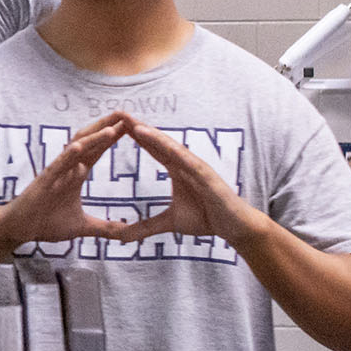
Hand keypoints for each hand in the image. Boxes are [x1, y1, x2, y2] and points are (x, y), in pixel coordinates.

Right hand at [0, 112, 134, 248]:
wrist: (19, 230)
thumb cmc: (45, 223)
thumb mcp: (82, 226)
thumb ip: (104, 228)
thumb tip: (127, 235)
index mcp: (76, 175)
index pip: (97, 151)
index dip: (113, 138)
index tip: (132, 125)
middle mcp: (67, 169)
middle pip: (90, 143)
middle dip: (107, 127)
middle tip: (126, 114)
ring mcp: (55, 173)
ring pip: (76, 150)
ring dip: (94, 138)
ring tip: (112, 127)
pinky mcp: (43, 182)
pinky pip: (57, 165)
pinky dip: (68, 156)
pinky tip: (79, 147)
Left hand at [117, 119, 266, 246]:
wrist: (235, 227)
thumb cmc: (207, 219)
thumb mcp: (169, 223)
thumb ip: (144, 227)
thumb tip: (120, 237)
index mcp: (177, 170)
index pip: (153, 149)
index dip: (136, 137)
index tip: (115, 126)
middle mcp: (186, 163)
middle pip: (159, 142)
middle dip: (139, 128)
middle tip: (119, 113)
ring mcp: (197, 167)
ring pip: (171, 147)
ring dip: (153, 135)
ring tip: (133, 124)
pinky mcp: (207, 176)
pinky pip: (188, 160)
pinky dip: (173, 150)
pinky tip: (160, 142)